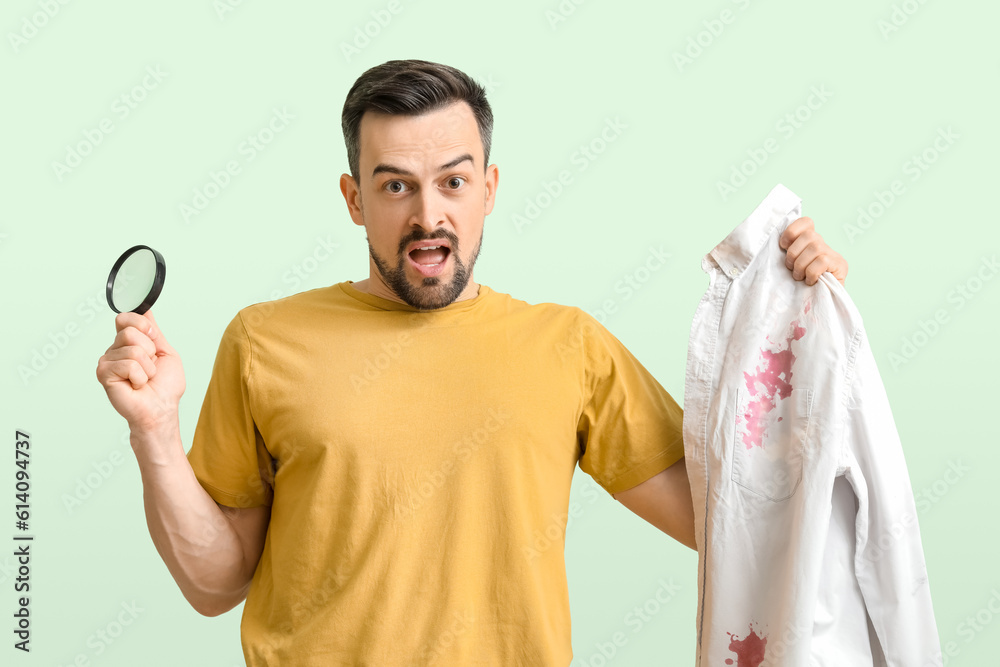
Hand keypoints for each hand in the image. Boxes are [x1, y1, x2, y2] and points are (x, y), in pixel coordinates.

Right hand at [95, 309, 185, 433]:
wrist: (161, 409)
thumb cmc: (165, 386)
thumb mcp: (165, 352)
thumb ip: (154, 331)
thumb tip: (146, 310)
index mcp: (128, 343)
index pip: (126, 318)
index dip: (144, 327)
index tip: (154, 342)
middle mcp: (115, 349)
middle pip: (129, 331)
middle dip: (149, 350)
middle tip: (149, 367)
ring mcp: (107, 361)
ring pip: (132, 348)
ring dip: (147, 366)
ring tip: (144, 378)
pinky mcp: (103, 373)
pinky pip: (128, 364)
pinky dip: (140, 376)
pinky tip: (136, 385)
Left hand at [778, 217, 847, 286]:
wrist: (821, 302)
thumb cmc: (800, 286)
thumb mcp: (790, 266)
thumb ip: (786, 254)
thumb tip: (771, 246)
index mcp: (810, 242)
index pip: (806, 222)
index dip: (792, 231)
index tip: (783, 245)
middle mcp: (824, 245)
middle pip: (809, 235)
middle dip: (794, 253)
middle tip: (790, 268)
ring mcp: (834, 255)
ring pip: (815, 248)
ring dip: (801, 265)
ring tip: (799, 276)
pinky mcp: (840, 265)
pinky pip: (822, 261)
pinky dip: (812, 272)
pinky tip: (810, 281)